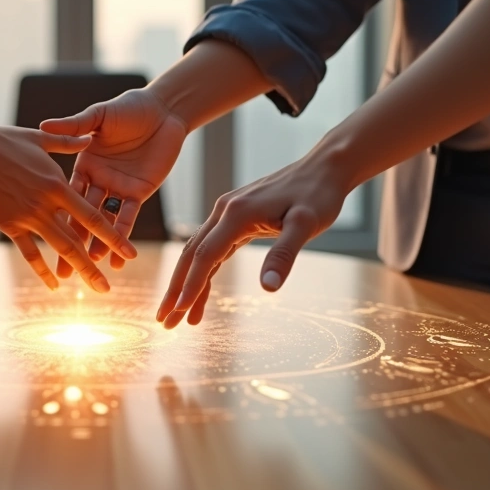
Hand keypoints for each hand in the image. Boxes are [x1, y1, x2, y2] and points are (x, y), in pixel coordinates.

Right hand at [0, 119, 137, 292]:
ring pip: (59, 248)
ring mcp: (28, 215)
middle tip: (110, 287)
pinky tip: (54, 285)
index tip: (130, 254)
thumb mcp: (40, 138)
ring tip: (93, 288)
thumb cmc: (4, 140)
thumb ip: (69, 141)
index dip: (114, 236)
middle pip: (79, 239)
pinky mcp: (9, 224)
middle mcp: (47, 203)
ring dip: (78, 270)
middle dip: (96, 264)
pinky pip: (29, 252)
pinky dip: (41, 269)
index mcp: (58, 183)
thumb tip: (91, 139)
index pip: (93, 216)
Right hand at [39, 87, 186, 274]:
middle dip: (72, 244)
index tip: (43, 238)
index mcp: (82, 165)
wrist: (162, 108)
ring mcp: (117, 189)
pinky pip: (129, 218)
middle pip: (80, 217)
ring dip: (97, 246)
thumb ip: (74, 125)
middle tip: (63, 274)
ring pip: (103, 223)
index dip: (57, 217)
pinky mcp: (139, 192)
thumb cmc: (127, 107)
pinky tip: (118, 260)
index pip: (66, 195)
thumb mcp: (99, 115)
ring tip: (89, 271)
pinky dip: (123, 238)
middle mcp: (97, 181)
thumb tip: (44, 124)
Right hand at [155, 152, 354, 328]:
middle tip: (164, 321)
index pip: (206, 256)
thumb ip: (284, 255)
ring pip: (199, 252)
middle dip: (176, 289)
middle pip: (192, 255)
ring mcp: (228, 213)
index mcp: (236, 214)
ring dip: (186, 283)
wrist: (325, 168)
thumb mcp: (306, 225)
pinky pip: (213, 248)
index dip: (190, 286)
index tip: (178, 312)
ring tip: (177, 314)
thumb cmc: (319, 196)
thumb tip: (268, 288)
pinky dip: (205, 272)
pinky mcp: (236, 217)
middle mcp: (224, 211)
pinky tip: (201, 292)